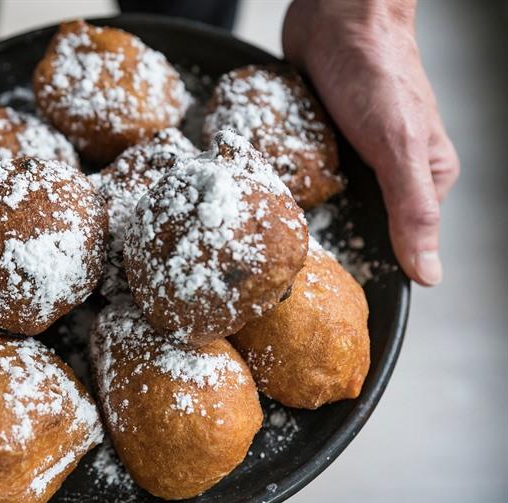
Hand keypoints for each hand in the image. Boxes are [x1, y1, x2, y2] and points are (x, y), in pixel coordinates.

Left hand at [283, 0, 458, 285]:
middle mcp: (388, 171)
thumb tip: (429, 275)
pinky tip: (268, 192)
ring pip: (325, 199)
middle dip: (326, 233)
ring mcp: (351, 155)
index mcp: (423, 179)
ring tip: (273, 227)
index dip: (365, 262)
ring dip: (301, 209)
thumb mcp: (399, 148)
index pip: (396, 241)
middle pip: (356, 221)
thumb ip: (414, 211)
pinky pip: (300, 173)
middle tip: (292, 250)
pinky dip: (285, 180)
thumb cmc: (375, 73)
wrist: (335, 15)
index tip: (333, 282)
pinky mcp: (319, 139)